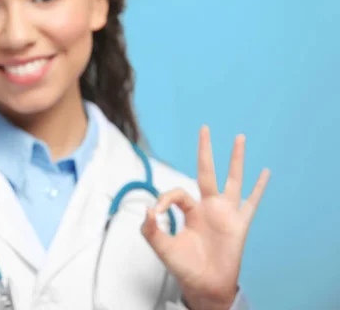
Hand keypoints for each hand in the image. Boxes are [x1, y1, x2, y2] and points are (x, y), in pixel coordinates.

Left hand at [141, 126, 269, 309]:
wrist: (205, 286)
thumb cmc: (184, 267)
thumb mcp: (162, 248)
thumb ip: (151, 230)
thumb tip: (148, 210)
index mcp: (190, 210)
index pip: (178, 192)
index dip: (166, 199)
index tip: (158, 213)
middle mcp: (208, 207)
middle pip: (207, 172)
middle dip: (205, 150)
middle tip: (204, 128)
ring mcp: (226, 213)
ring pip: (232, 179)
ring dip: (236, 159)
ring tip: (239, 137)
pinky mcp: (240, 224)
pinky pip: (252, 202)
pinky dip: (259, 188)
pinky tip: (266, 172)